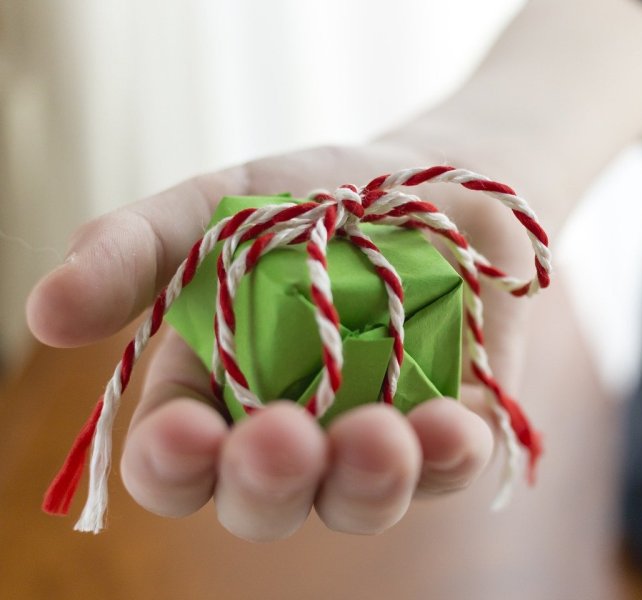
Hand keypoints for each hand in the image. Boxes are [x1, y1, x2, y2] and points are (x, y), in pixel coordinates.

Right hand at [28, 142, 534, 540]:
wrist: (437, 182)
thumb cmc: (317, 197)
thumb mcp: (218, 206)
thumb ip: (136, 251)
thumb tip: (45, 310)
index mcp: (219, 390)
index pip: (176, 461)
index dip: (173, 463)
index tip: (186, 431)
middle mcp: (293, 432)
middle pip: (262, 501)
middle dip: (265, 484)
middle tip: (280, 437)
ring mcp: (373, 438)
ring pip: (356, 501)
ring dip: (363, 483)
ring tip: (379, 437)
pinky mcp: (450, 429)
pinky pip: (450, 466)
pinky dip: (449, 455)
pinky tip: (451, 428)